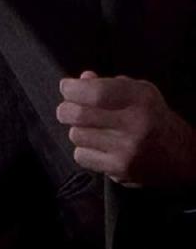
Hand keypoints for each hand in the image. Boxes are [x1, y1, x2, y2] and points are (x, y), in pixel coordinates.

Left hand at [57, 71, 195, 187]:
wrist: (182, 156)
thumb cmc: (154, 119)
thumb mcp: (139, 93)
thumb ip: (108, 84)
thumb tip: (81, 79)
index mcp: (140, 99)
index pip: (95, 92)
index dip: (72, 89)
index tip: (67, 87)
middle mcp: (135, 123)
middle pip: (77, 114)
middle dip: (66, 109)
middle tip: (69, 108)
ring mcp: (127, 148)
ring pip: (76, 135)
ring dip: (78, 130)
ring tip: (92, 129)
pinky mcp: (120, 169)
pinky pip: (81, 155)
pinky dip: (84, 150)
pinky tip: (98, 147)